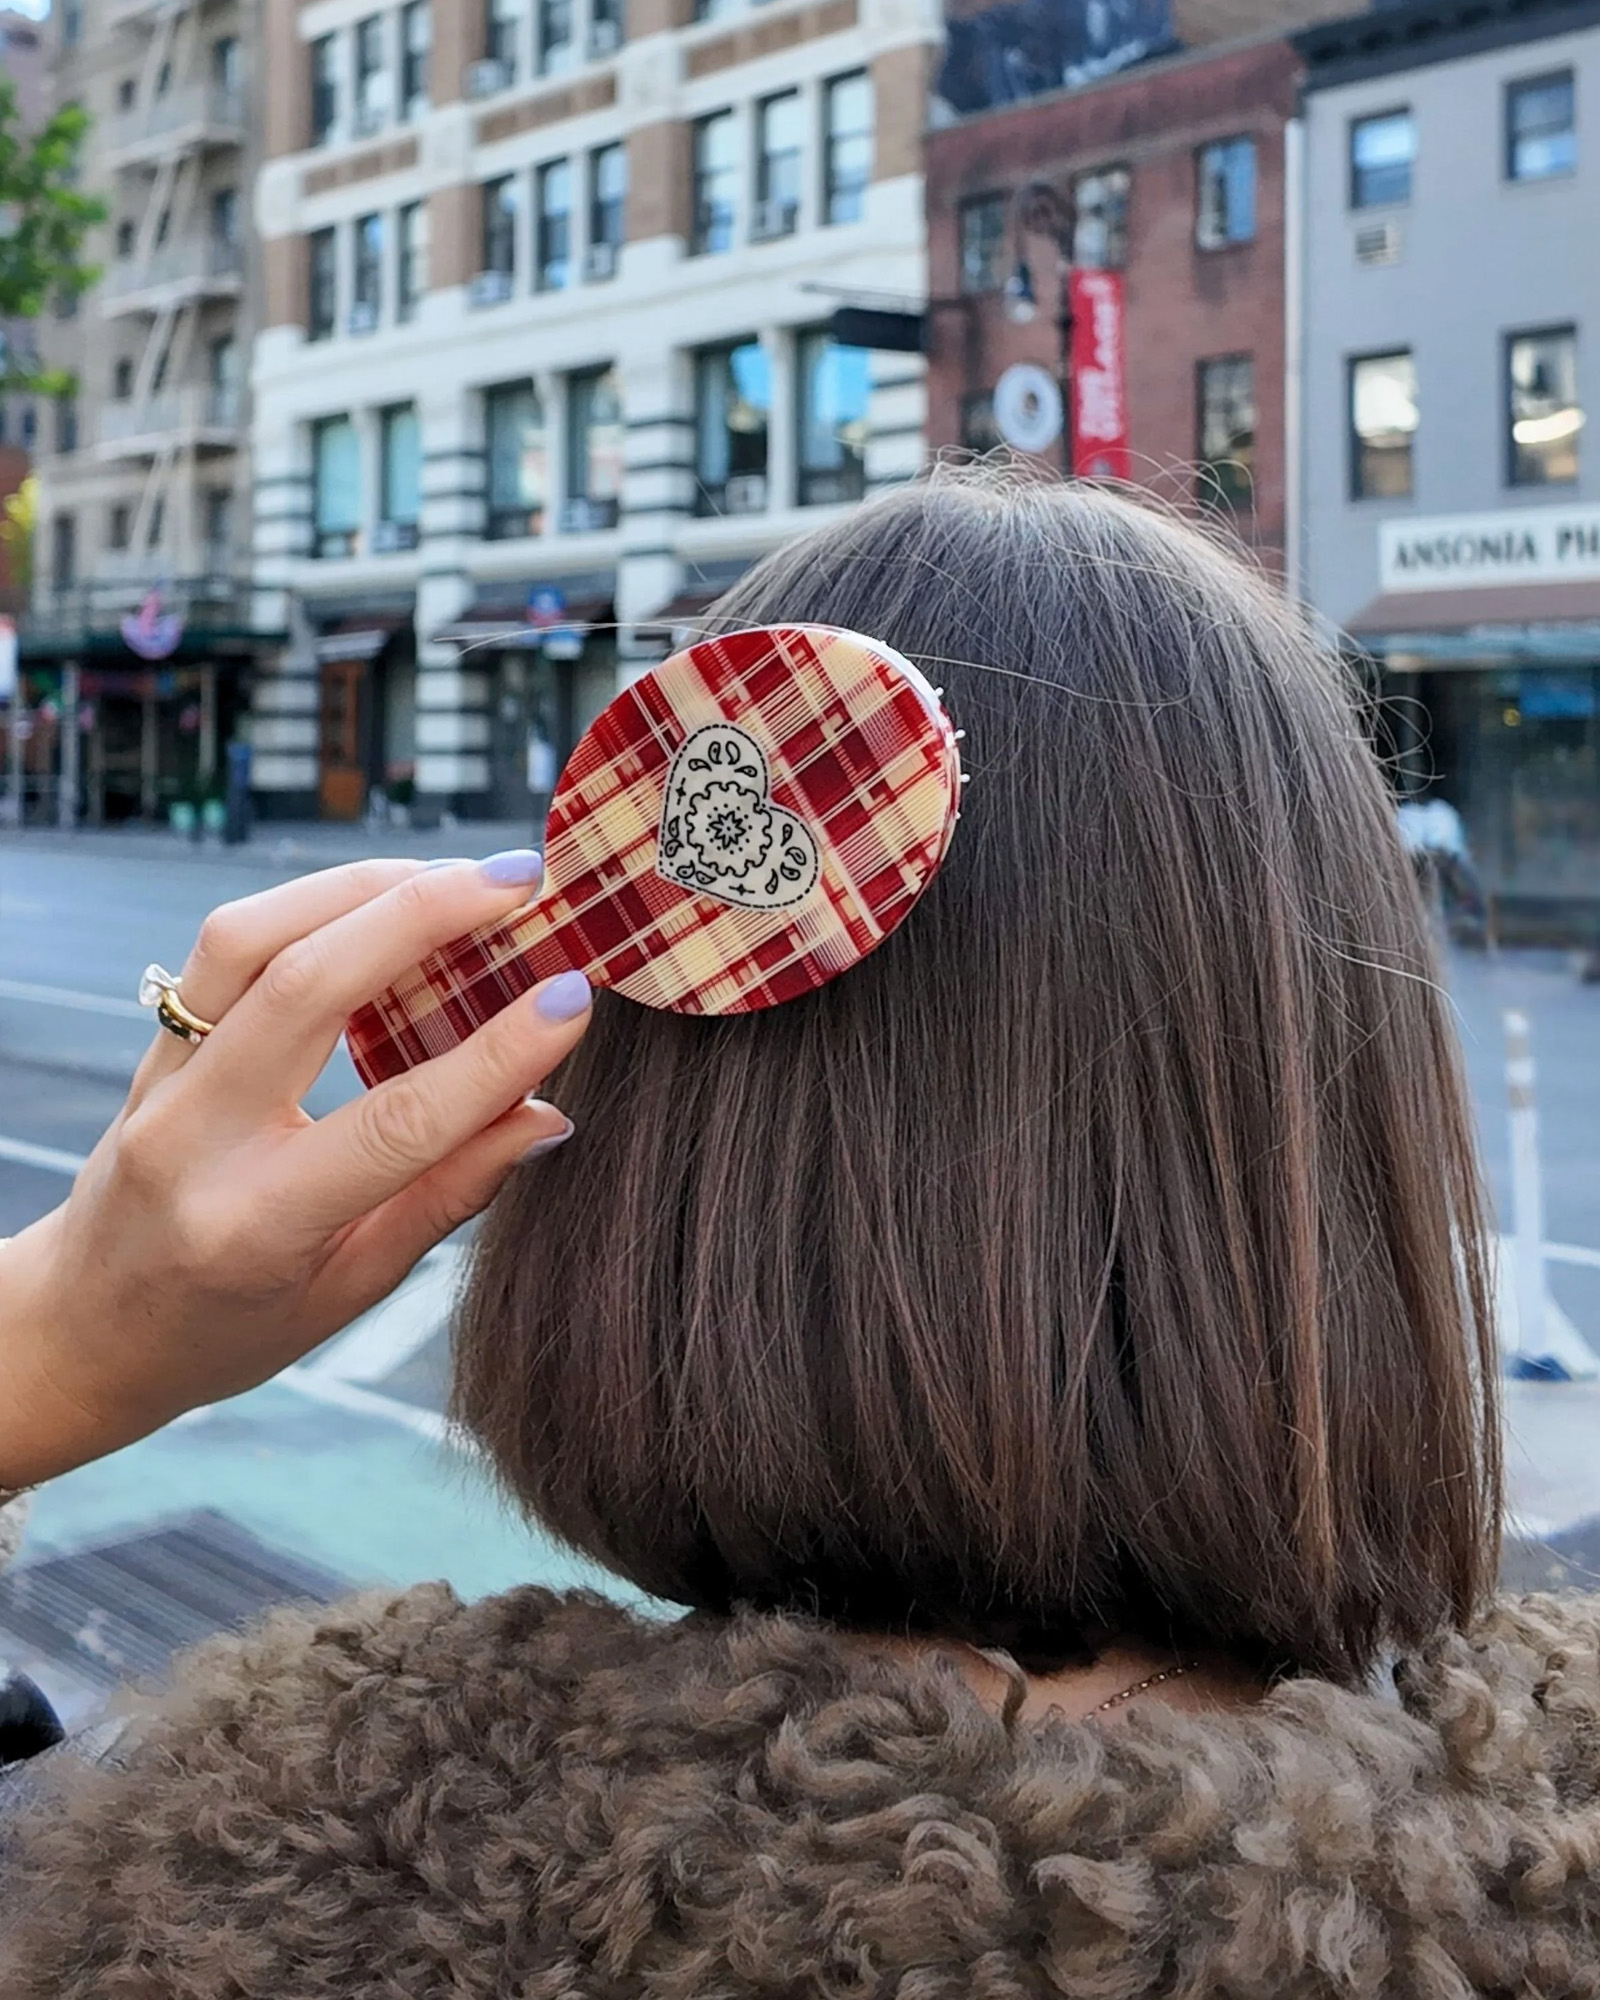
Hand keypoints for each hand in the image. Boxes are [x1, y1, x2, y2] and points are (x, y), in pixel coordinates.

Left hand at [0, 853, 591, 1487]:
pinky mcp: (155, 1039)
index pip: (396, 1121)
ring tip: (462, 879)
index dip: (497, 1054)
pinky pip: (230, 942)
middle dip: (424, 917)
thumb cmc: (223, 1330)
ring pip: (253, 936)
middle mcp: (196, 1137)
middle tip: (521, 883)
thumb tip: (549, 1116)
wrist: (81, 1328)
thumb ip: (447, 1196)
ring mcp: (163, 1077)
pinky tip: (385, 899)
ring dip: (366, 887)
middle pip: (308, 985)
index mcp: (257, 1223)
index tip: (574, 997)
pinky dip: (315, 902)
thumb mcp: (348, 1290)